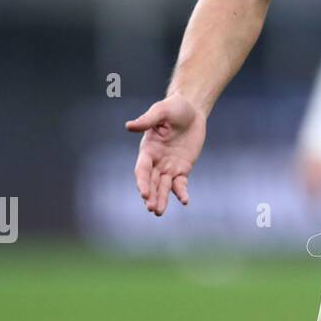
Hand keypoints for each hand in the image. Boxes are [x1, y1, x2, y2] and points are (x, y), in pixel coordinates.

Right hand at [125, 93, 205, 215]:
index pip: (142, 169)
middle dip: (151, 195)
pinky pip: (180, 183)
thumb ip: (147, 120)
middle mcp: (156, 160)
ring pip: (163, 186)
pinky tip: (184, 201)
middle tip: (152, 209)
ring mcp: (169, 166)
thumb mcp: (161, 111)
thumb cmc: (174, 107)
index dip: (142, 181)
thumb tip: (129, 126)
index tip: (144, 193)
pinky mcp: (182, 168)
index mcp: (148, 149)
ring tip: (158, 213)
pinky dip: (181, 192)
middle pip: (151, 181)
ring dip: (161, 199)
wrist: (191, 110)